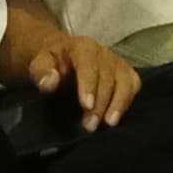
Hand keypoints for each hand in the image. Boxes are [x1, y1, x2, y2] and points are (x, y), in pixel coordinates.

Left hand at [17, 29, 142, 130]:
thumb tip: (50, 82)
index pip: (88, 64)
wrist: (61, 55)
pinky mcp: (125, 72)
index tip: (87, 106)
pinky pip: (133, 84)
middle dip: (101, 103)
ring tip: (108, 123)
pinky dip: (128, 100)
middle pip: (108, 77)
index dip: (89, 85)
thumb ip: (42, 72)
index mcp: (82, 47)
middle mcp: (103, 52)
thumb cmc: (51, 62)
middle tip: (90, 125)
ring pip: (125, 81)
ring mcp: (116, 62)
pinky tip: (117, 115)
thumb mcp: (39, 64)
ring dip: (118, 104)